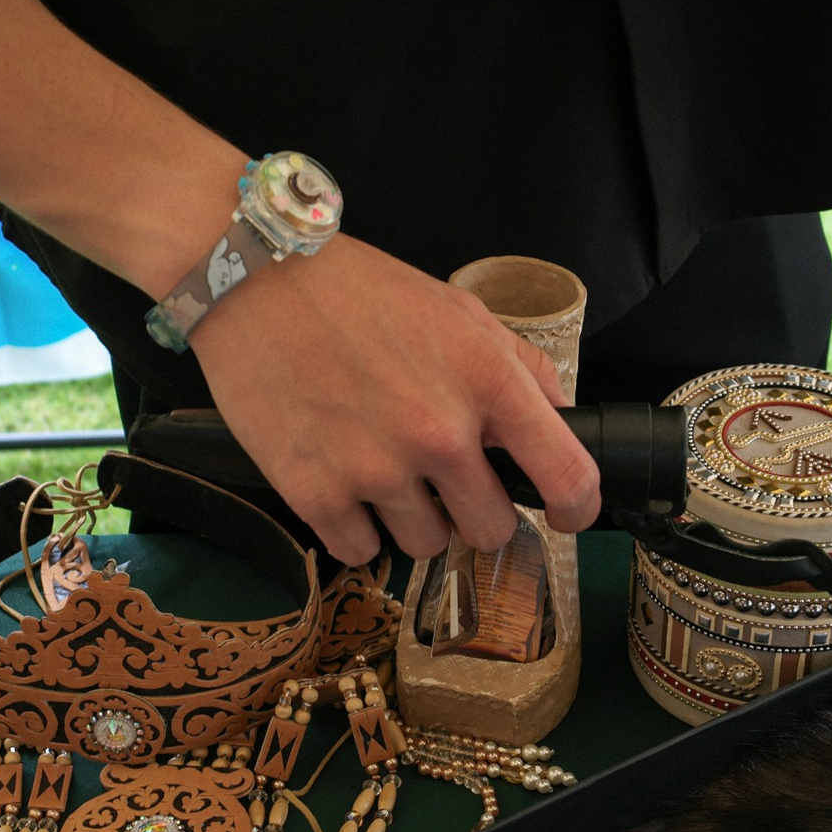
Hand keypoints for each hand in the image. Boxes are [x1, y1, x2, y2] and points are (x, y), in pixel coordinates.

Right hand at [188, 235, 597, 564]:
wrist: (255, 279)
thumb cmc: (359, 293)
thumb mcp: (459, 311)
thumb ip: (519, 368)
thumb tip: (560, 423)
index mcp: (487, 383)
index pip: (568, 477)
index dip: (576, 511)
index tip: (565, 517)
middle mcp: (440, 435)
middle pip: (491, 530)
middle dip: (472, 510)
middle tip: (439, 476)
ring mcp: (377, 470)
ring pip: (425, 545)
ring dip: (410, 518)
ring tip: (379, 465)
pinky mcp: (316, 495)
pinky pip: (361, 552)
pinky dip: (354, 527)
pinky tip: (340, 478)